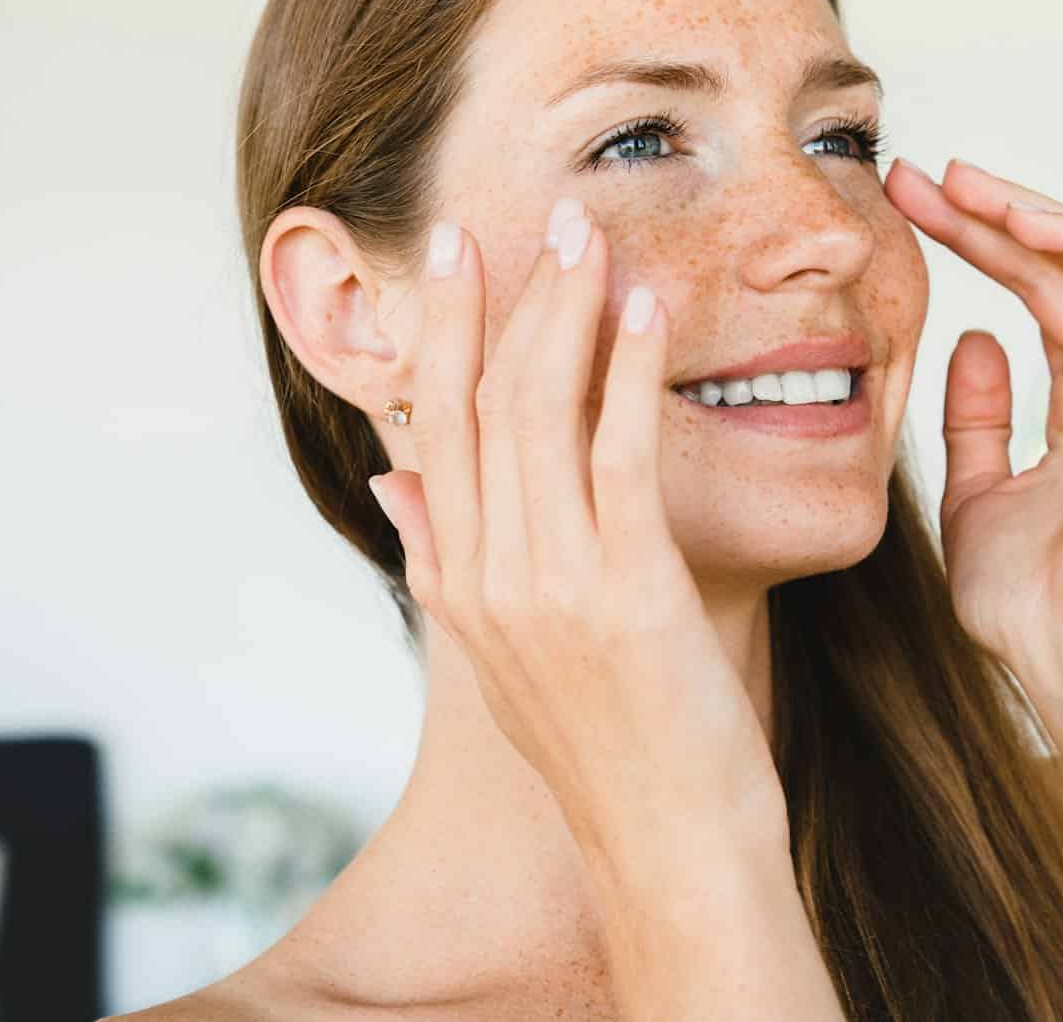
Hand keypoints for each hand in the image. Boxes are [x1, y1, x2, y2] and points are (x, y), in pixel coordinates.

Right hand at [365, 200, 785, 864]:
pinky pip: (620, 453)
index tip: (454, 253)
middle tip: (532, 214)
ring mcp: (552, 584)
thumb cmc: (609, 746)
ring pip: (537, 412)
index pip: (431, 426)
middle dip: (498, 297)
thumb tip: (393, 480)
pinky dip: (629, 369)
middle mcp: (487, 575)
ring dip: (565, 310)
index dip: (439, 331)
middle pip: (474, 402)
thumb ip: (447, 558)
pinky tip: (648, 310)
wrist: (669, 847)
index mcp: (457, 582)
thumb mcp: (505, 654)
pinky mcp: (628, 591)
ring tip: (590, 235)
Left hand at [885, 157, 1062, 822]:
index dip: (974, 250)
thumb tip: (973, 338)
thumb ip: (977, 420)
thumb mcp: (976, 497)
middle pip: (1060, 272)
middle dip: (986, 218)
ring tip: (952, 180)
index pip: (1037, 303)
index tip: (905, 213)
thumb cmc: (1030, 604)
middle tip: (915, 175)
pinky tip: (1013, 217)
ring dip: (1025, 212)